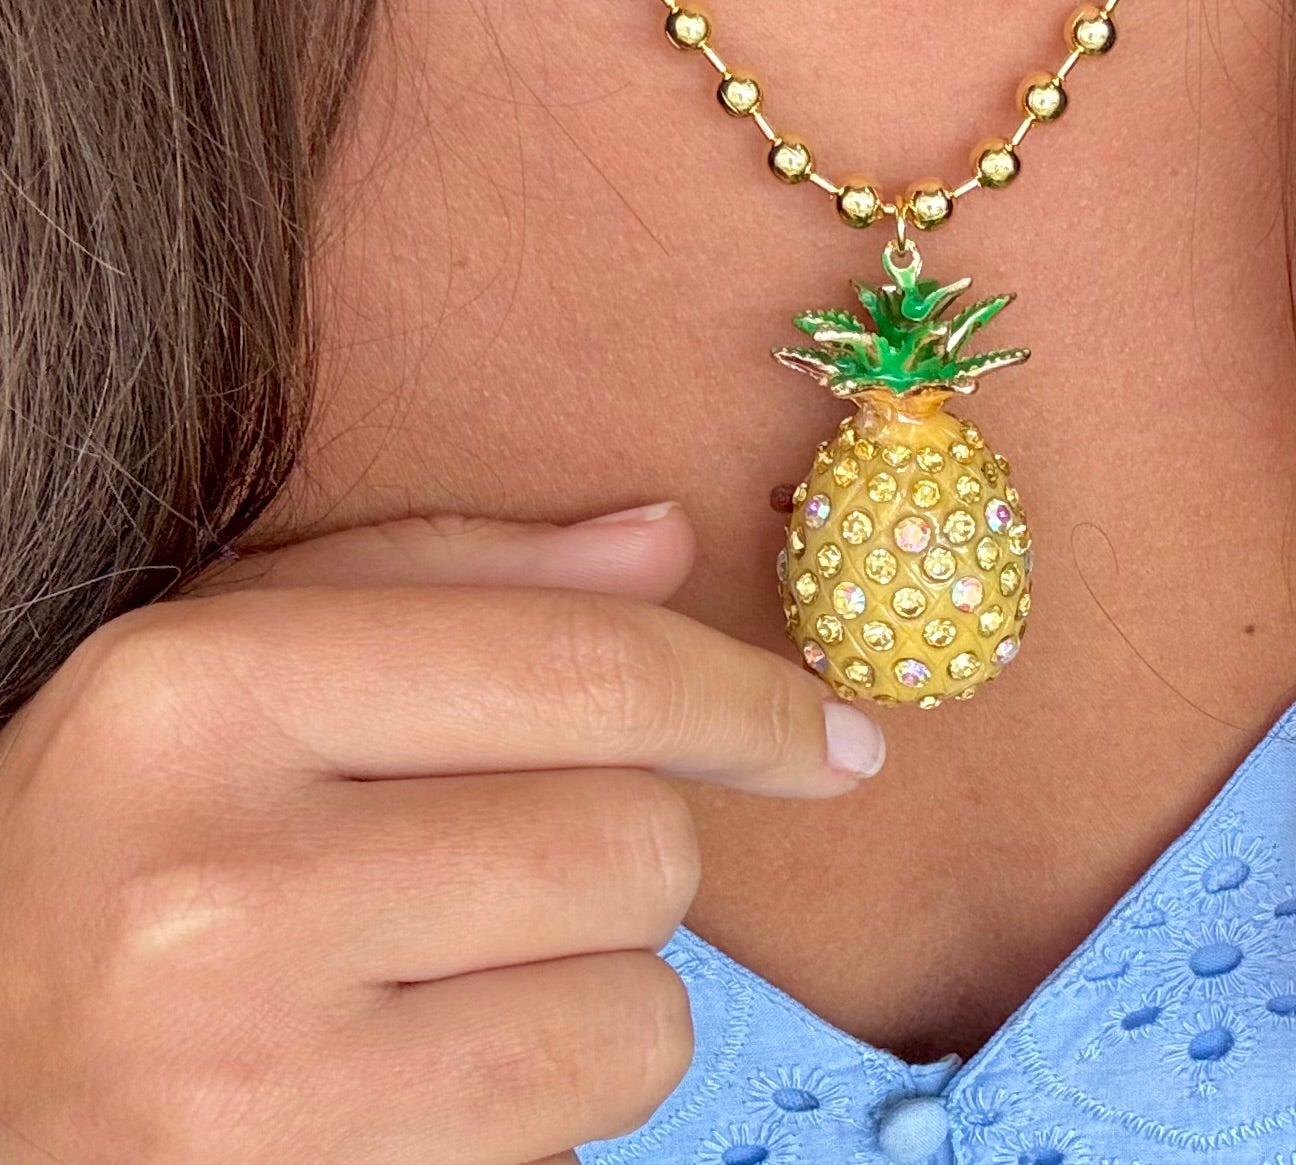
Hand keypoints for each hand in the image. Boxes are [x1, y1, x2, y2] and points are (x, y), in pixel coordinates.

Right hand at [0, 506, 883, 1163]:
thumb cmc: (109, 845)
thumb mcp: (229, 659)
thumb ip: (450, 577)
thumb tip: (665, 544)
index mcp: (200, 700)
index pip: (580, 671)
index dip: (745, 701)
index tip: (832, 737)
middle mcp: (213, 900)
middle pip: (636, 848)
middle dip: (628, 849)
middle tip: (511, 864)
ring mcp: (249, 1100)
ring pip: (637, 1018)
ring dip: (599, 990)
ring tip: (450, 976)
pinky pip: (574, 1151)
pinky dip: (545, 1105)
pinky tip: (418, 1078)